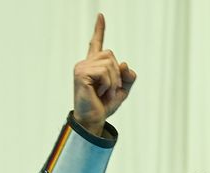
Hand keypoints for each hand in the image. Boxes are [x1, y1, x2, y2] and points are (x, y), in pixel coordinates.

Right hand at [73, 14, 136, 136]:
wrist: (93, 120)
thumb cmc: (104, 106)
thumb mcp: (122, 90)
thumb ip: (128, 77)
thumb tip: (124, 64)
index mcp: (94, 65)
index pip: (96, 43)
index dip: (99, 29)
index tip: (101, 16)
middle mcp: (86, 63)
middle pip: (111, 54)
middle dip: (117, 74)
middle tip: (110, 90)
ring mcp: (82, 67)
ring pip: (109, 63)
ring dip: (113, 81)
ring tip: (104, 93)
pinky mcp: (81, 73)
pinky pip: (105, 72)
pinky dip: (108, 85)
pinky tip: (100, 93)